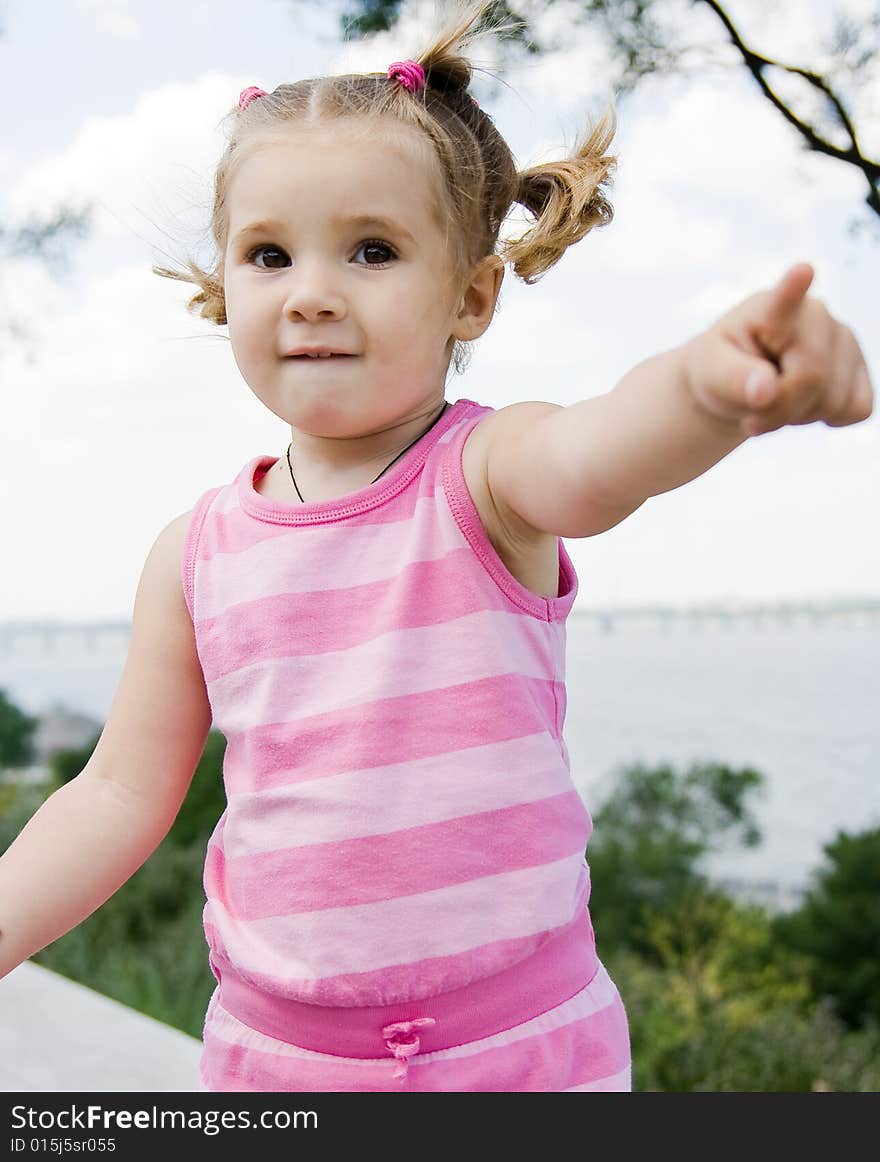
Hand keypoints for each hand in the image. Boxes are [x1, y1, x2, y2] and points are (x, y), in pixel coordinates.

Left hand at [681, 263, 873, 437]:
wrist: (738, 384)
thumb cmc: (720, 372)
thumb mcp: (711, 375)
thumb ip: (734, 380)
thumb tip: (765, 389)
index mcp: (770, 310)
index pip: (784, 299)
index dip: (793, 288)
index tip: (801, 271)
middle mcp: (817, 316)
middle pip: (812, 379)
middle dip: (779, 410)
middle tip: (751, 418)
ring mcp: (846, 339)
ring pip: (835, 401)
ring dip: (799, 416)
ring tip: (777, 399)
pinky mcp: (861, 368)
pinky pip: (857, 409)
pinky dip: (827, 420)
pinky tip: (805, 403)